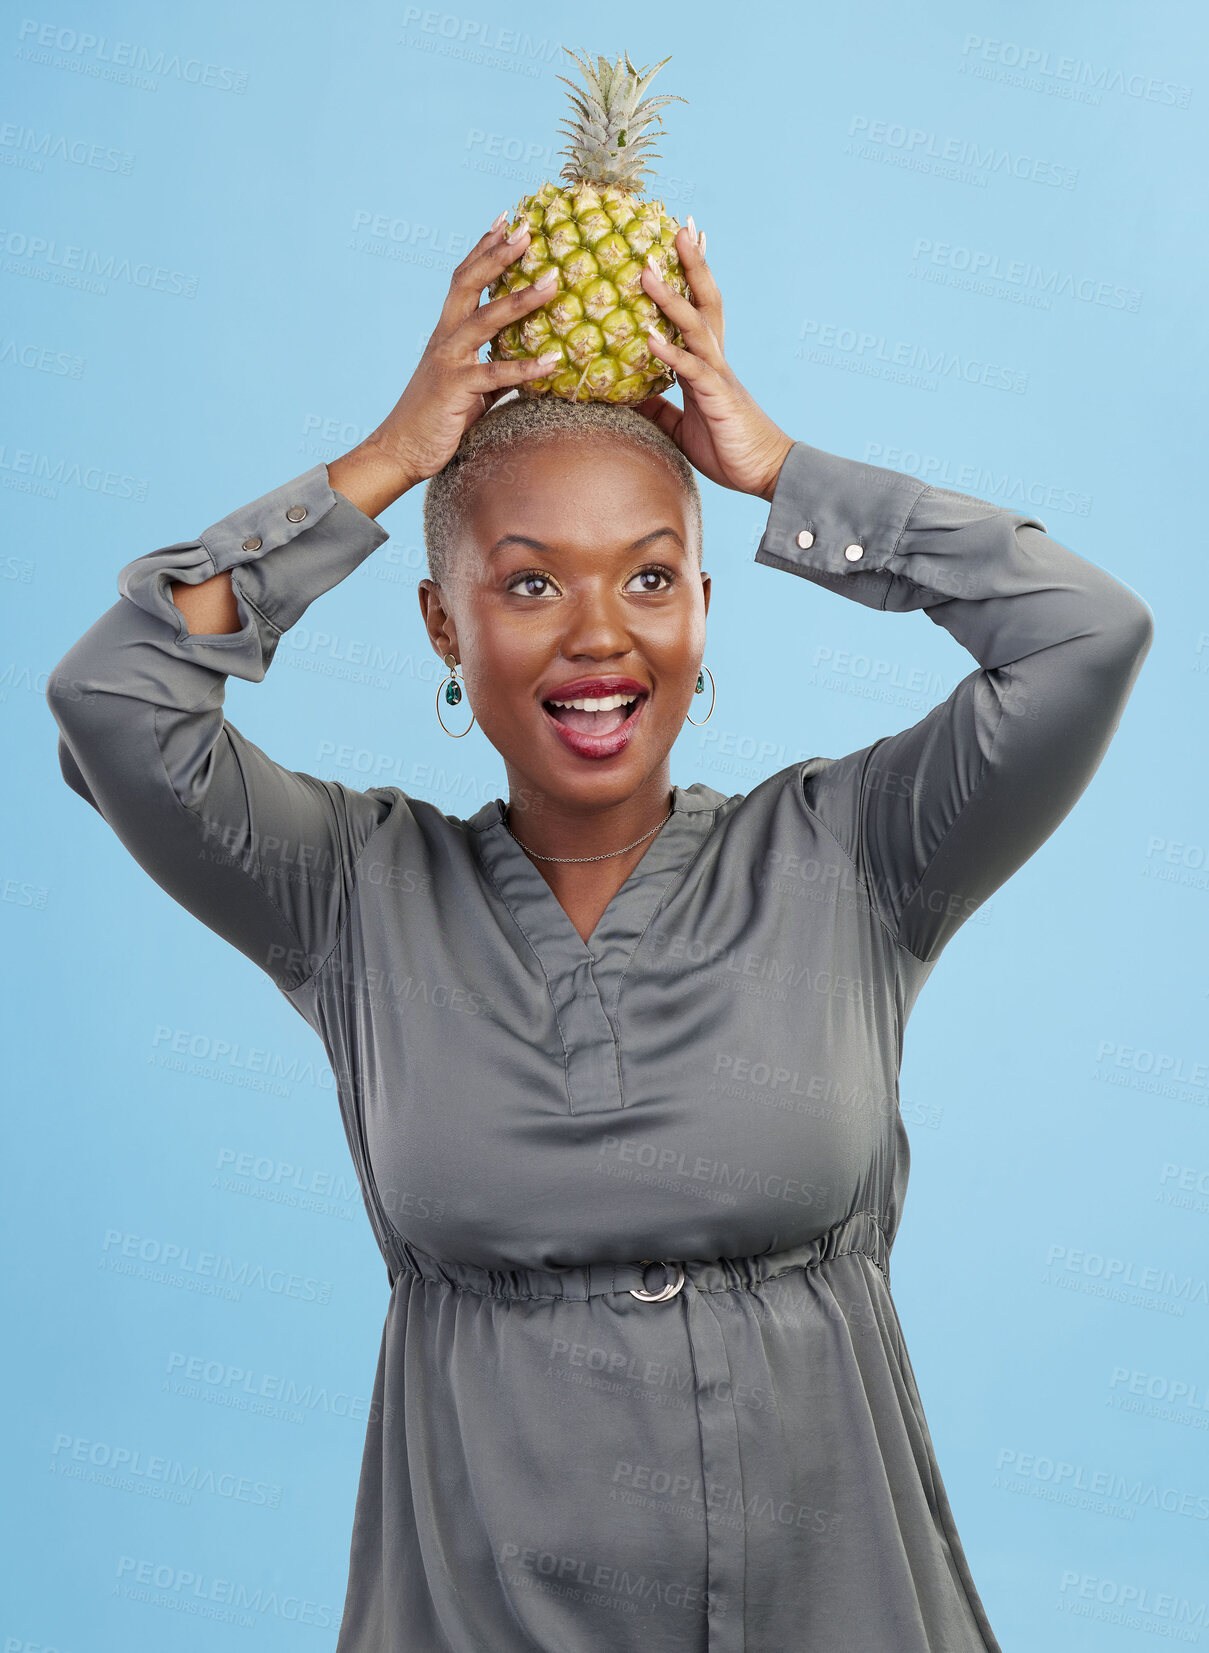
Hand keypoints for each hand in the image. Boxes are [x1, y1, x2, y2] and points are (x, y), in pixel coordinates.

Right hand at [347, 217, 563, 493]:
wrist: (402, 448)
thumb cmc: (438, 417)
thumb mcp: (472, 386)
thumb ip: (498, 367)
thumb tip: (535, 360)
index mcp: (447, 332)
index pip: (464, 278)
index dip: (484, 247)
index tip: (507, 219)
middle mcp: (445, 338)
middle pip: (469, 283)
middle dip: (498, 254)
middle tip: (528, 230)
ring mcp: (448, 360)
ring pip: (485, 319)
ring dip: (521, 299)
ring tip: (553, 282)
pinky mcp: (455, 388)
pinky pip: (496, 373)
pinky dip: (526, 367)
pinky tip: (553, 360)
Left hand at [635, 228, 794, 501]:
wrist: (765, 474)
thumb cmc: (728, 449)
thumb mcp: (681, 427)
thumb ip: (657, 409)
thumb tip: (626, 398)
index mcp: (707, 364)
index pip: (698, 309)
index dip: (690, 275)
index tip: (680, 239)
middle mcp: (716, 360)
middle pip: (704, 300)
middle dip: (692, 263)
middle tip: (678, 226)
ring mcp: (719, 375)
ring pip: (695, 326)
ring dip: (670, 297)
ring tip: (644, 270)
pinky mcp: (718, 398)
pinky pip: (691, 370)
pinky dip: (669, 352)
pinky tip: (648, 337)